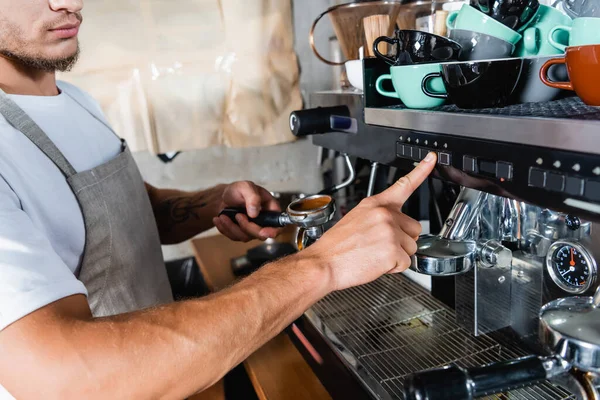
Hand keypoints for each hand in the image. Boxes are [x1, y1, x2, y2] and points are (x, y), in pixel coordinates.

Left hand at [213, 181, 281, 241]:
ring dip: (232, 227)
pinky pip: (234, 237)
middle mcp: (264, 221)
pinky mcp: (241, 233)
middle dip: (247, 227)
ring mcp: (253, 228)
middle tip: (238, 215)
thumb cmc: (239, 190)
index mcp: (270, 209)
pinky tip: (219, 219)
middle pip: (261, 234)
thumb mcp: (246, 187)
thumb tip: (255, 213)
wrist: (226, 196)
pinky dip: (225, 229)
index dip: (273, 231)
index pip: (278, 225)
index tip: (262, 232)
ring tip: (223, 216)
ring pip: (246, 237)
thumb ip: (252, 197)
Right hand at [303, 153, 436, 290]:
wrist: (324, 263)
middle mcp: (385, 214)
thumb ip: (377, 216)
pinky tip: (376, 263)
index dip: (421, 170)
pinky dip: (394, 267)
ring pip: (412, 247)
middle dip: (402, 240)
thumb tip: (393, 225)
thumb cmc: (336, 247)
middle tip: (379, 245)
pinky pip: (406, 263)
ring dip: (397, 255)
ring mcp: (390, 231)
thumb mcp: (355, 219)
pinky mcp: (393, 250)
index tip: (432, 159)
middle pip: (414, 228)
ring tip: (374, 254)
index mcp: (375, 204)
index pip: (404, 184)